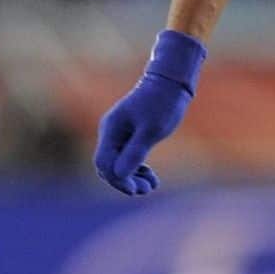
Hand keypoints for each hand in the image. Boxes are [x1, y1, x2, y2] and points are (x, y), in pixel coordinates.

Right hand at [93, 31, 205, 194]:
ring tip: (152, 186)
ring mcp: (118, 134)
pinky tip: (150, 176)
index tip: (135, 190)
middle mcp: (110, 132)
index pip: (103, 163)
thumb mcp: (151, 130)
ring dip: (132, 177)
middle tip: (148, 189)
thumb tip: (119, 174)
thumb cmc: (163, 104)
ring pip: (117, 164)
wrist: (170, 82)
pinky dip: (136, 169)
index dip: (117, 180)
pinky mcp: (128, 135)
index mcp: (111, 130)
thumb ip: (135, 152)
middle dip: (125, 181)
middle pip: (108, 166)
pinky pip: (125, 158)